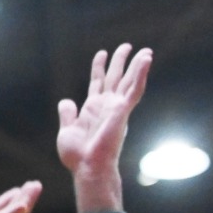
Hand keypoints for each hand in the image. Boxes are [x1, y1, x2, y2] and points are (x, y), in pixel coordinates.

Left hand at [58, 44, 151, 211]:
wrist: (87, 166)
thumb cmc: (78, 155)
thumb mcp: (67, 130)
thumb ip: (67, 114)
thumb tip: (66, 101)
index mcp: (93, 108)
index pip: (98, 82)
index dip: (99, 67)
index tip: (102, 53)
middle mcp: (107, 106)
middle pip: (115, 78)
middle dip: (121, 62)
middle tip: (126, 46)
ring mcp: (117, 107)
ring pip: (129, 81)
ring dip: (137, 66)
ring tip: (145, 51)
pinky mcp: (123, 110)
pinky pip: (134, 89)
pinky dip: (141, 74)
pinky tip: (146, 60)